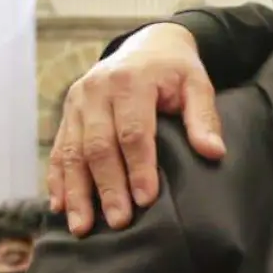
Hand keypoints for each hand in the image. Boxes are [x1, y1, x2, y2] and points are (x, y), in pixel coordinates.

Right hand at [48, 23, 224, 235]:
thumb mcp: (197, 85)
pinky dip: (58, 179)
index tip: (146, 199)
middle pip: (98, 146)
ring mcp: (77, 102)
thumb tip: (214, 152)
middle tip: (118, 222)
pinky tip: (60, 206)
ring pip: (72, 152)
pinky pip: (59, 150)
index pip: (133, 132)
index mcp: (130, 82)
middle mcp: (96, 90)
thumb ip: (204, 117)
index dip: (139, 167)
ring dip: (76, 192)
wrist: (146, 45)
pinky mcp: (67, 113)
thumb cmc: (176, 71)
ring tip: (82, 227)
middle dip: (108, 187)